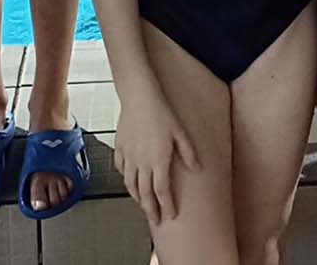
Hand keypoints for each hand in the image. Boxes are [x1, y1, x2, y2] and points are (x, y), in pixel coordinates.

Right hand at [113, 93, 198, 223]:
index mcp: (159, 160)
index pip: (162, 191)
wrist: (139, 97)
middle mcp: (142, 162)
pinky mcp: (119, 148)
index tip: (170, 216)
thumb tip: (197, 169)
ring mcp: (129, 156)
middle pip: (145, 193)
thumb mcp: (180, 132)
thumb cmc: (162, 112)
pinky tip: (130, 180)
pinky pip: (121, 169)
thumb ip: (188, 153)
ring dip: (137, 197)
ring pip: (130, 184)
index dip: (166, 205)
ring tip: (142, 204)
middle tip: (155, 219)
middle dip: (150, 209)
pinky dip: (126, 179)